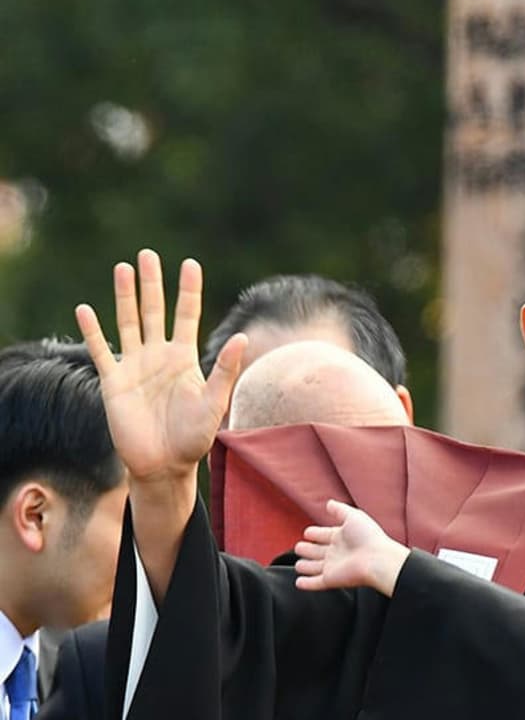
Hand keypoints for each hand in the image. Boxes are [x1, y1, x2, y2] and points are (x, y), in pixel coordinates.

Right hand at [75, 251, 244, 485]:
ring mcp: (135, 366)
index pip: (187, 316)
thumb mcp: (215, 403)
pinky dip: (92, 331)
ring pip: (128, 322)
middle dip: (152, 284)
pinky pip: (101, 351)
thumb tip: (243, 338)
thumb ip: (225, 370)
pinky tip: (86, 309)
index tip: (190, 263)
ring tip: (123, 268)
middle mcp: (159, 356)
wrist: (165, 465)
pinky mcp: (114, 381)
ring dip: (124, 296)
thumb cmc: (193, 438)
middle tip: (148, 254)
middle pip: (154, 311)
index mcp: (184, 359)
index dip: (188, 290)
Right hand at [294, 500, 408, 596]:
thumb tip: (329, 503)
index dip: (316, 533)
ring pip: (315, 567)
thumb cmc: (369, 537)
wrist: (378, 560)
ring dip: (306, 566)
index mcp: (342, 537)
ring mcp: (334, 567)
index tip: (308, 532)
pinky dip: (307, 583)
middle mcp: (337, 552)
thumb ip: (340, 510)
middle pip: (318, 551)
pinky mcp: (331, 580)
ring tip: (298, 565)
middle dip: (308, 549)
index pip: (325, 534)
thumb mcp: (353, 516)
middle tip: (298, 547)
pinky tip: (299, 582)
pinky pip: (316, 583)